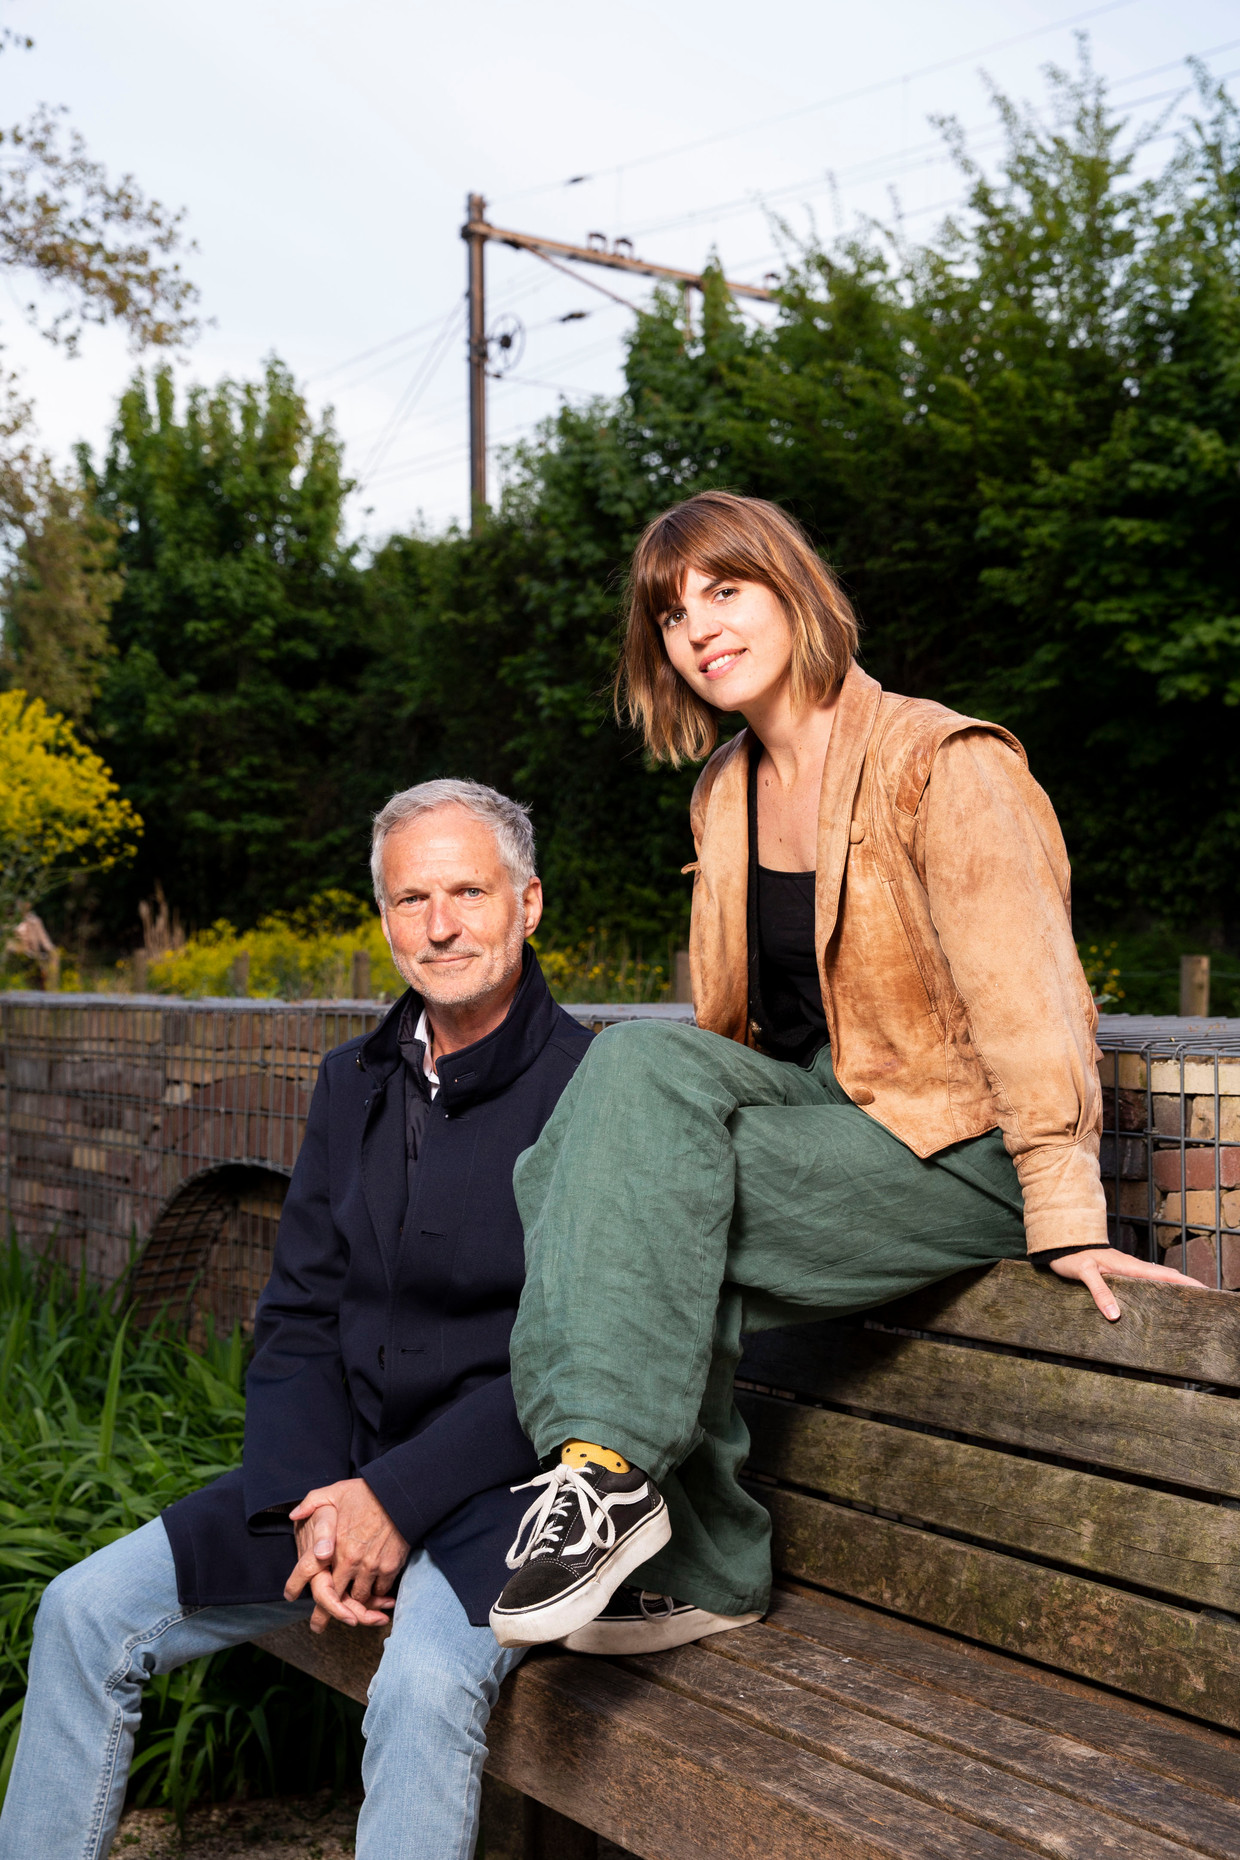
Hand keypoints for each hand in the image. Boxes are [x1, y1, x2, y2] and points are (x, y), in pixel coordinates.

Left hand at [286, 1479, 407, 1630]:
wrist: (400, 1494)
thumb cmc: (367, 1493)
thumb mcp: (334, 1492)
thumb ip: (311, 1503)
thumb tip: (293, 1516)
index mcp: (334, 1547)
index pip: (311, 1574)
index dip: (297, 1586)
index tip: (290, 1596)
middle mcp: (351, 1561)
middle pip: (335, 1597)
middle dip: (326, 1613)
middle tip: (318, 1625)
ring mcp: (371, 1566)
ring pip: (360, 1596)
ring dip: (356, 1602)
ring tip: (352, 1609)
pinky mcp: (390, 1567)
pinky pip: (381, 1590)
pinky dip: (378, 1595)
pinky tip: (376, 1594)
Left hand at [1048, 1246, 1205, 1320]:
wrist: (1061, 1244)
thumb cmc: (1072, 1256)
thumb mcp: (1084, 1273)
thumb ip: (1099, 1292)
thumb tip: (1116, 1315)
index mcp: (1128, 1266)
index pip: (1163, 1274)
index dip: (1184, 1282)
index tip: (1203, 1290)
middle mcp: (1131, 1267)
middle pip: (1165, 1276)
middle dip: (1185, 1286)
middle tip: (1203, 1300)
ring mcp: (1126, 1269)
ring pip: (1155, 1279)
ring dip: (1172, 1287)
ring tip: (1187, 1302)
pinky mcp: (1119, 1273)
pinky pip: (1143, 1281)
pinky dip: (1157, 1288)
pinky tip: (1158, 1299)